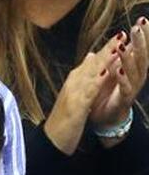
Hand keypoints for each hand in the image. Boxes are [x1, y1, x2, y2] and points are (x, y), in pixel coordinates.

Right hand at [43, 36, 119, 154]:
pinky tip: (106, 73)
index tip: (120, 37)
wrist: (52, 140)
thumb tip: (91, 56)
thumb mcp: (75, 96)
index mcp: (74, 81)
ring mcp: (73, 94)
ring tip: (117, 48)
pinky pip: (88, 91)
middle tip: (122, 34)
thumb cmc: (64, 120)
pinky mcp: (76, 106)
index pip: (92, 62)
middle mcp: (73, 84)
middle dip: (108, 49)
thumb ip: (83, 76)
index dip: (106, 50)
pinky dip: (98, 80)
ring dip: (104, 60)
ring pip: (91, 73)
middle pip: (93, 64)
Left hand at [90, 18, 148, 134]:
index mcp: (135, 67)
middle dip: (141, 41)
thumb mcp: (115, 68)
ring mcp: (133, 87)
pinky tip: (118, 70)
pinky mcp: (125, 99)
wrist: (107, 116)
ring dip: (129, 57)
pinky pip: (126, 88)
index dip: (146, 35)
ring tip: (124, 45)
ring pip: (135, 70)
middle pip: (142, 56)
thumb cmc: (112, 90)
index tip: (144, 19)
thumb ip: (118, 55)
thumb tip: (120, 38)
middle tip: (137, 26)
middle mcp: (138, 75)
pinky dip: (123, 79)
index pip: (143, 48)